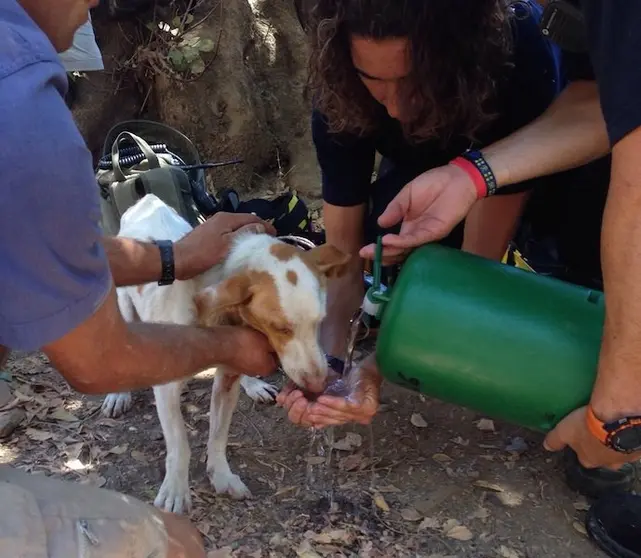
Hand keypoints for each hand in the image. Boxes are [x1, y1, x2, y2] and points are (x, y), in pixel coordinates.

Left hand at [175, 213, 275, 279]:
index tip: (276, 235)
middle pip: (245, 221)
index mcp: (227, 218)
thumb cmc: (203, 254)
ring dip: (248, 233)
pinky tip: (240, 246)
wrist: (176, 260)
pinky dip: (238, 237)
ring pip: (237, 227)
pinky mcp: (209, 234)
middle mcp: (221, 218)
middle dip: (258, 229)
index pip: (252, 218)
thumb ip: (244, 233)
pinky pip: (229, 232)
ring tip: (257, 244)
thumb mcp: (227, 245)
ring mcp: (213, 225)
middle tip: (268, 241)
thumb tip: (260, 226)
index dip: (265, 225)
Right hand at [224, 326, 277, 376]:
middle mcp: (256, 373)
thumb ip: (276, 345)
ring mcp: (243, 371)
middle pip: (265, 359)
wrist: (221, 345)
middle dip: (264, 349)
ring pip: (253, 357)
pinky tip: (240, 341)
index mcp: (268, 370)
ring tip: (249, 337)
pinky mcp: (233, 366)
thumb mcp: (266, 340)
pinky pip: (243, 356)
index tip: (271, 338)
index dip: (275, 348)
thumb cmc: (246, 342)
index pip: (277, 359)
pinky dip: (243, 350)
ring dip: (253, 349)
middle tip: (261, 337)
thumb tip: (283, 347)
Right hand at [276, 355, 381, 427]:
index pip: (306, 422)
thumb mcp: (317, 384)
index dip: (294, 412)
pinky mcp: (367, 408)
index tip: (286, 398)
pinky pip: (347, 408)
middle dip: (302, 410)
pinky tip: (322, 399)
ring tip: (304, 397)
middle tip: (296, 396)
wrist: (367, 367)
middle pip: (314, 421)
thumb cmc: (343, 375)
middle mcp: (341, 420)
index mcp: (328, 416)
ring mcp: (356, 417)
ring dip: (316, 408)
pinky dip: (333, 404)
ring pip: (330, 417)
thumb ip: (300, 391)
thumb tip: (280, 399)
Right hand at [360, 165, 477, 259]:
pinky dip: (403, 242)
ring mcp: (426, 235)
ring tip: (376, 250)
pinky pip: (418, 240)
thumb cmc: (433, 184)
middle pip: (398, 251)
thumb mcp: (406, 195)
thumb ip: (394, 209)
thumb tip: (380, 223)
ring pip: (407, 249)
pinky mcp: (436, 232)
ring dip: (391, 251)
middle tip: (365, 254)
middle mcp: (416, 235)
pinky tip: (390, 240)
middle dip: (382, 254)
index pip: (393, 243)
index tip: (363, 250)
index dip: (379, 248)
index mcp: (408, 227)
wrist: (456, 177)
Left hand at [543, 406, 640, 469]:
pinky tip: (625, 427)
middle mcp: (609, 463)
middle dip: (601, 448)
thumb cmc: (588, 426)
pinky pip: (633, 445)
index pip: (583, 458)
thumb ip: (555, 440)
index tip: (581, 437)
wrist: (617, 419)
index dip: (581, 448)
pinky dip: (629, 437)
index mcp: (590, 460)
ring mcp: (626, 456)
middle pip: (603, 458)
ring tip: (612, 428)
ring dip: (616, 443)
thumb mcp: (564, 431)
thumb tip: (547, 446)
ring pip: (619, 452)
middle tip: (598, 432)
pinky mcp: (639, 449)